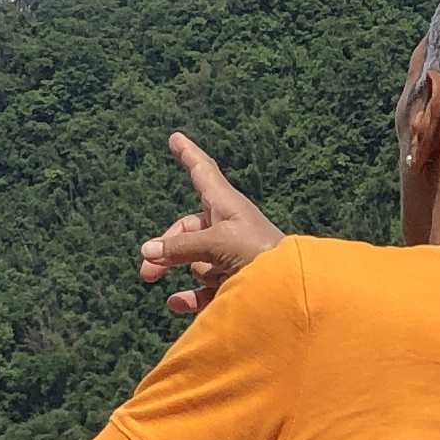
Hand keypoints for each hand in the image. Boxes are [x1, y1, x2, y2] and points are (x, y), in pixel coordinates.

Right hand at [139, 132, 282, 317]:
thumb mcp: (216, 243)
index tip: (175, 138)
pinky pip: (204, 288)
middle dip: (166, 248)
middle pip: (187, 229)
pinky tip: (175, 302)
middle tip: (147, 272)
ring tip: (183, 279)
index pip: (203, 172)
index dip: (188, 155)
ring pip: (195, 261)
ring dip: (190, 272)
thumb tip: (147, 251)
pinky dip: (190, 296)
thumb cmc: (261, 254)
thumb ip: (180, 247)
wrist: (292, 288)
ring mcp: (230, 255)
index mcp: (227, 204)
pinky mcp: (235, 282)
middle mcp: (227, 227)